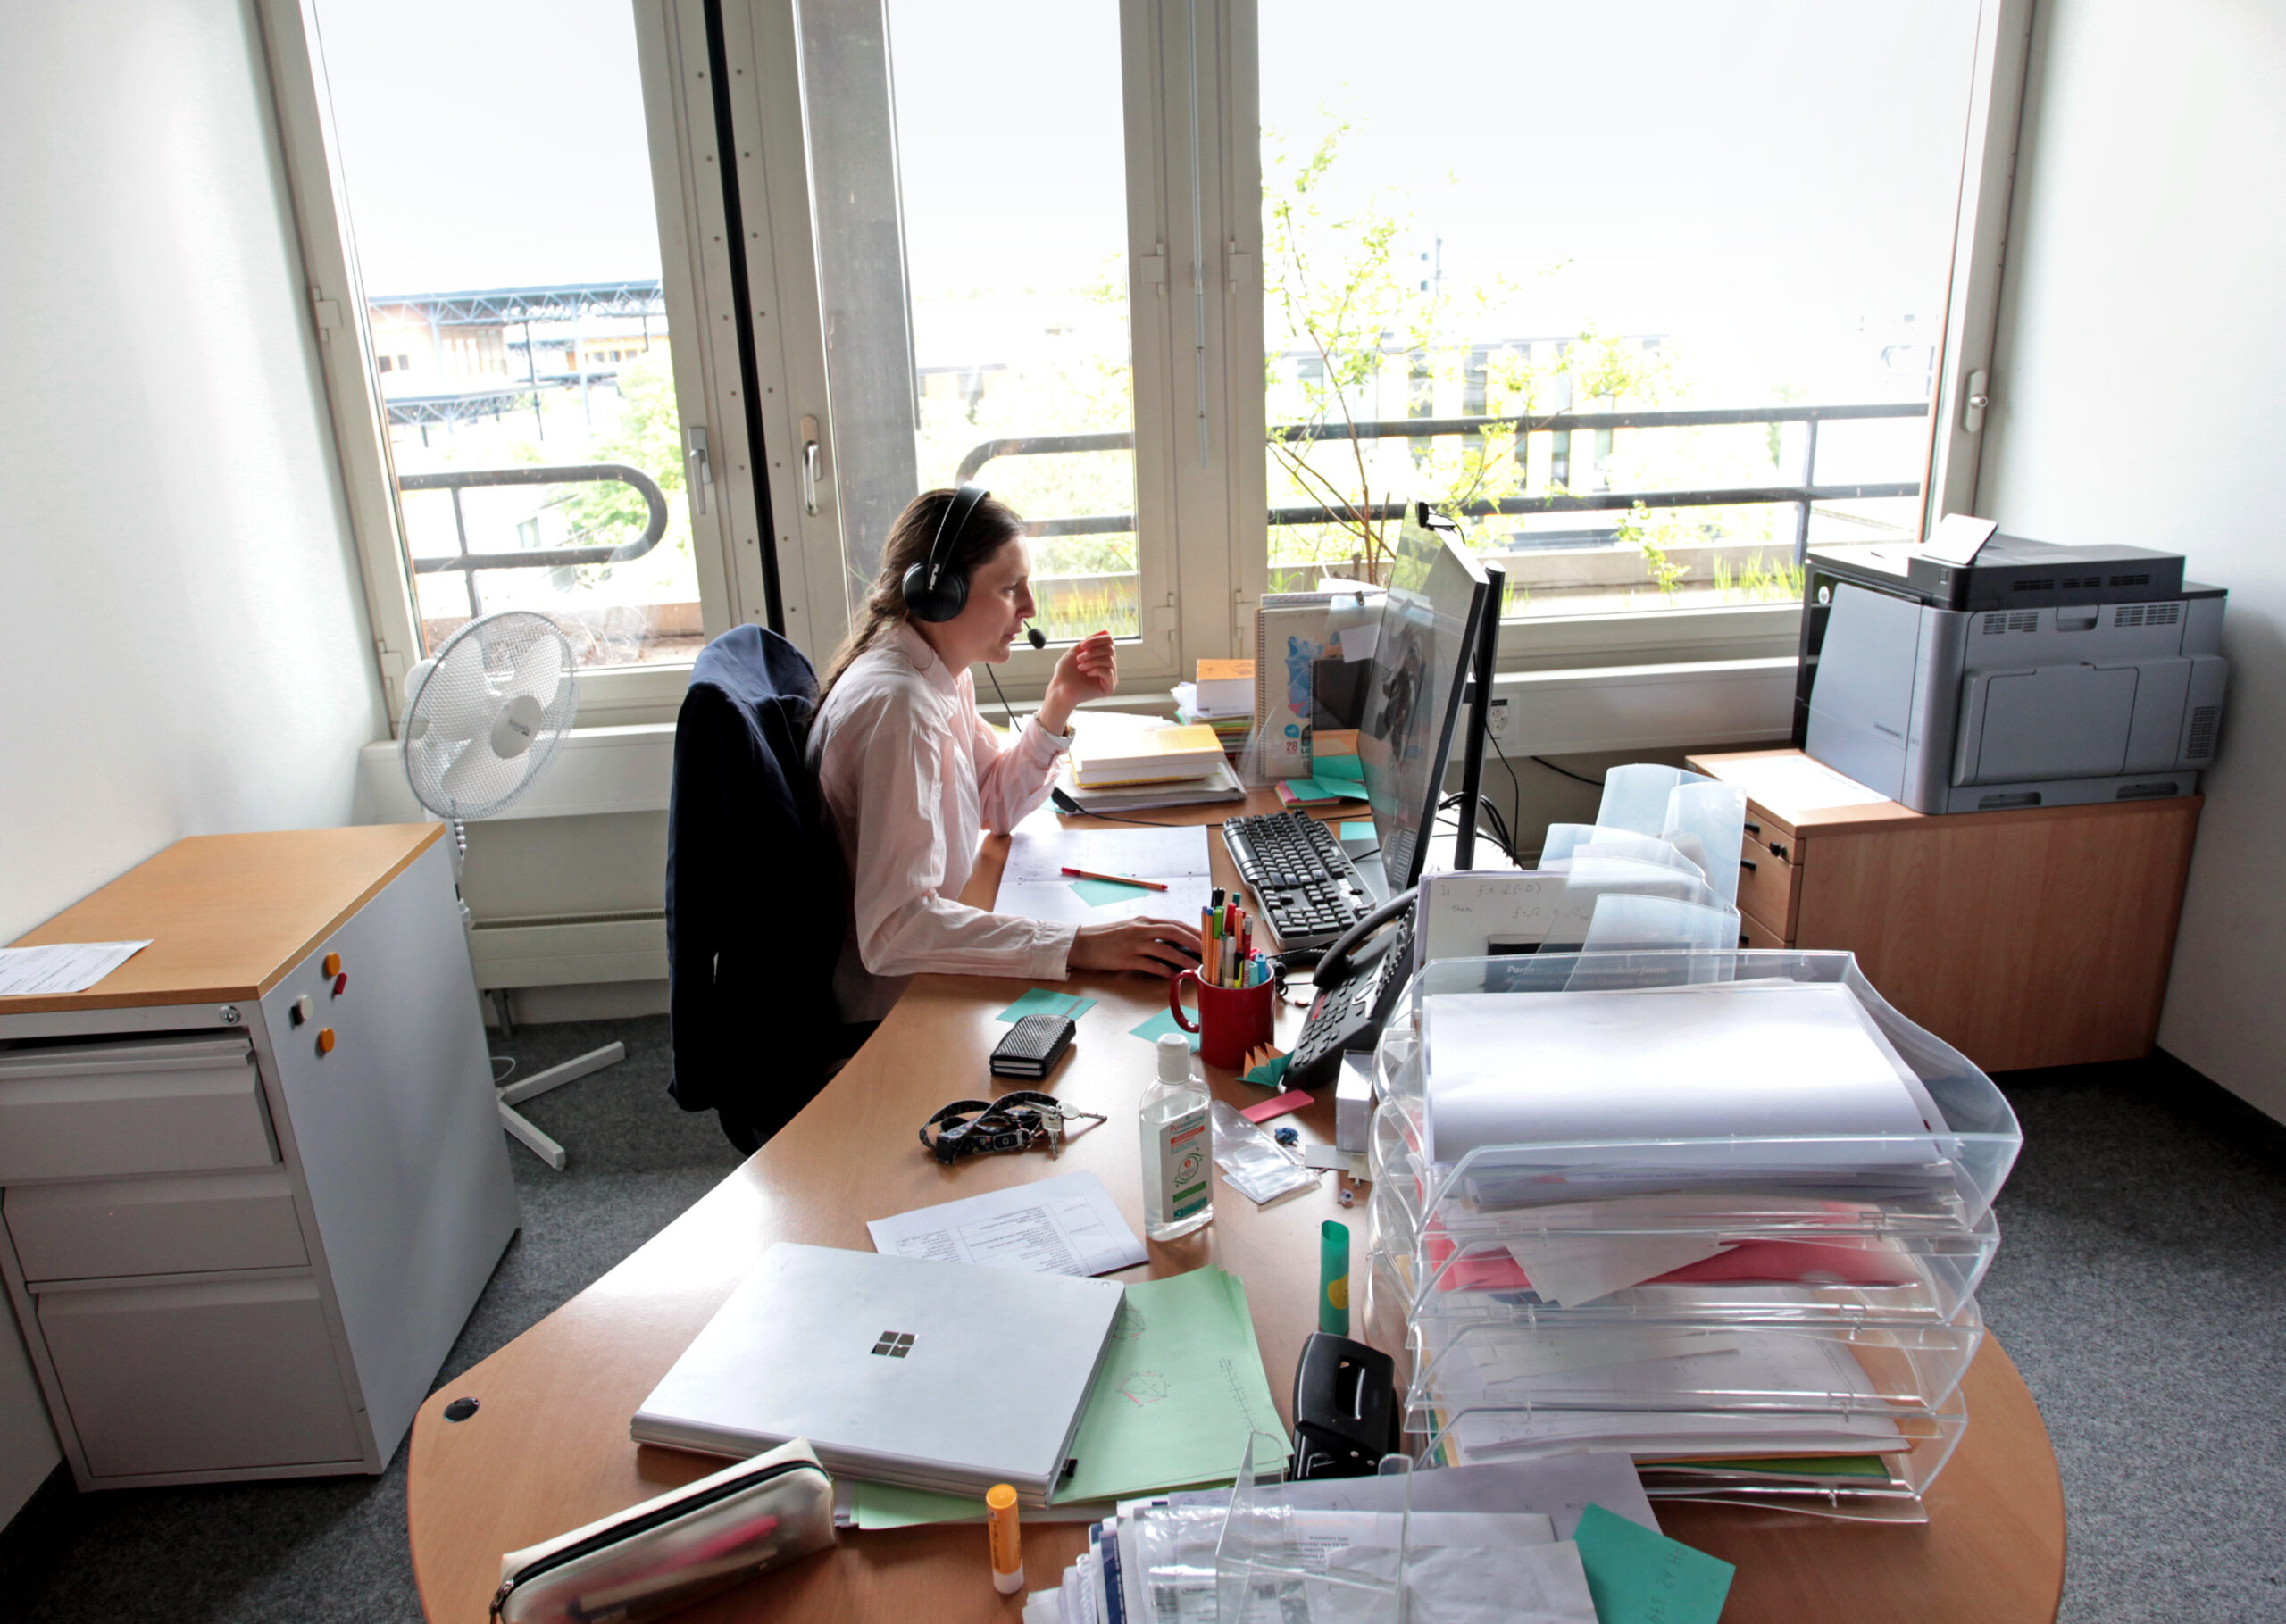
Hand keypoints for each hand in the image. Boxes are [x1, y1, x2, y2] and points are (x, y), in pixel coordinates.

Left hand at [1038, 630, 1117, 735]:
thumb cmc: (1066, 671)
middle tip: (1079, 659)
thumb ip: (1091, 641)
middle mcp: (1108, 667)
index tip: (1082, 646)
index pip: (1109, 642)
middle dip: (1093, 652)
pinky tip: (1088, 674)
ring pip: (1110, 660)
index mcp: (1102, 657)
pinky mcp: (1109, 688)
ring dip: (1092, 661)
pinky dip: (1096, 670)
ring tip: (1081, 667)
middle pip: (1110, 650)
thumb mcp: (1077, 650)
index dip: (1097, 640)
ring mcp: (1110, 678)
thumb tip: (1106, 631)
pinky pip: (1109, 672)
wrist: (1060, 688)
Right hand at [1068, 916, 1201, 976]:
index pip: (1175, 923)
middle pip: (1174, 932)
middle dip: (1195, 942)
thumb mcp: (1130, 929)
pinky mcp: (1126, 959)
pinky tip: (1173, 976)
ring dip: (1183, 959)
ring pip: (1165, 950)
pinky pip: (1150, 964)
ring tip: (1197, 968)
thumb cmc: (1106, 938)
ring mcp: (1133, 944)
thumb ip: (1150, 932)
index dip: (1194, 931)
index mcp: (1143, 921)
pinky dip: (1163, 970)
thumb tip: (1173, 942)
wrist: (1081, 943)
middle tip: (1209, 953)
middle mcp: (1140, 929)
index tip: (1208, 939)